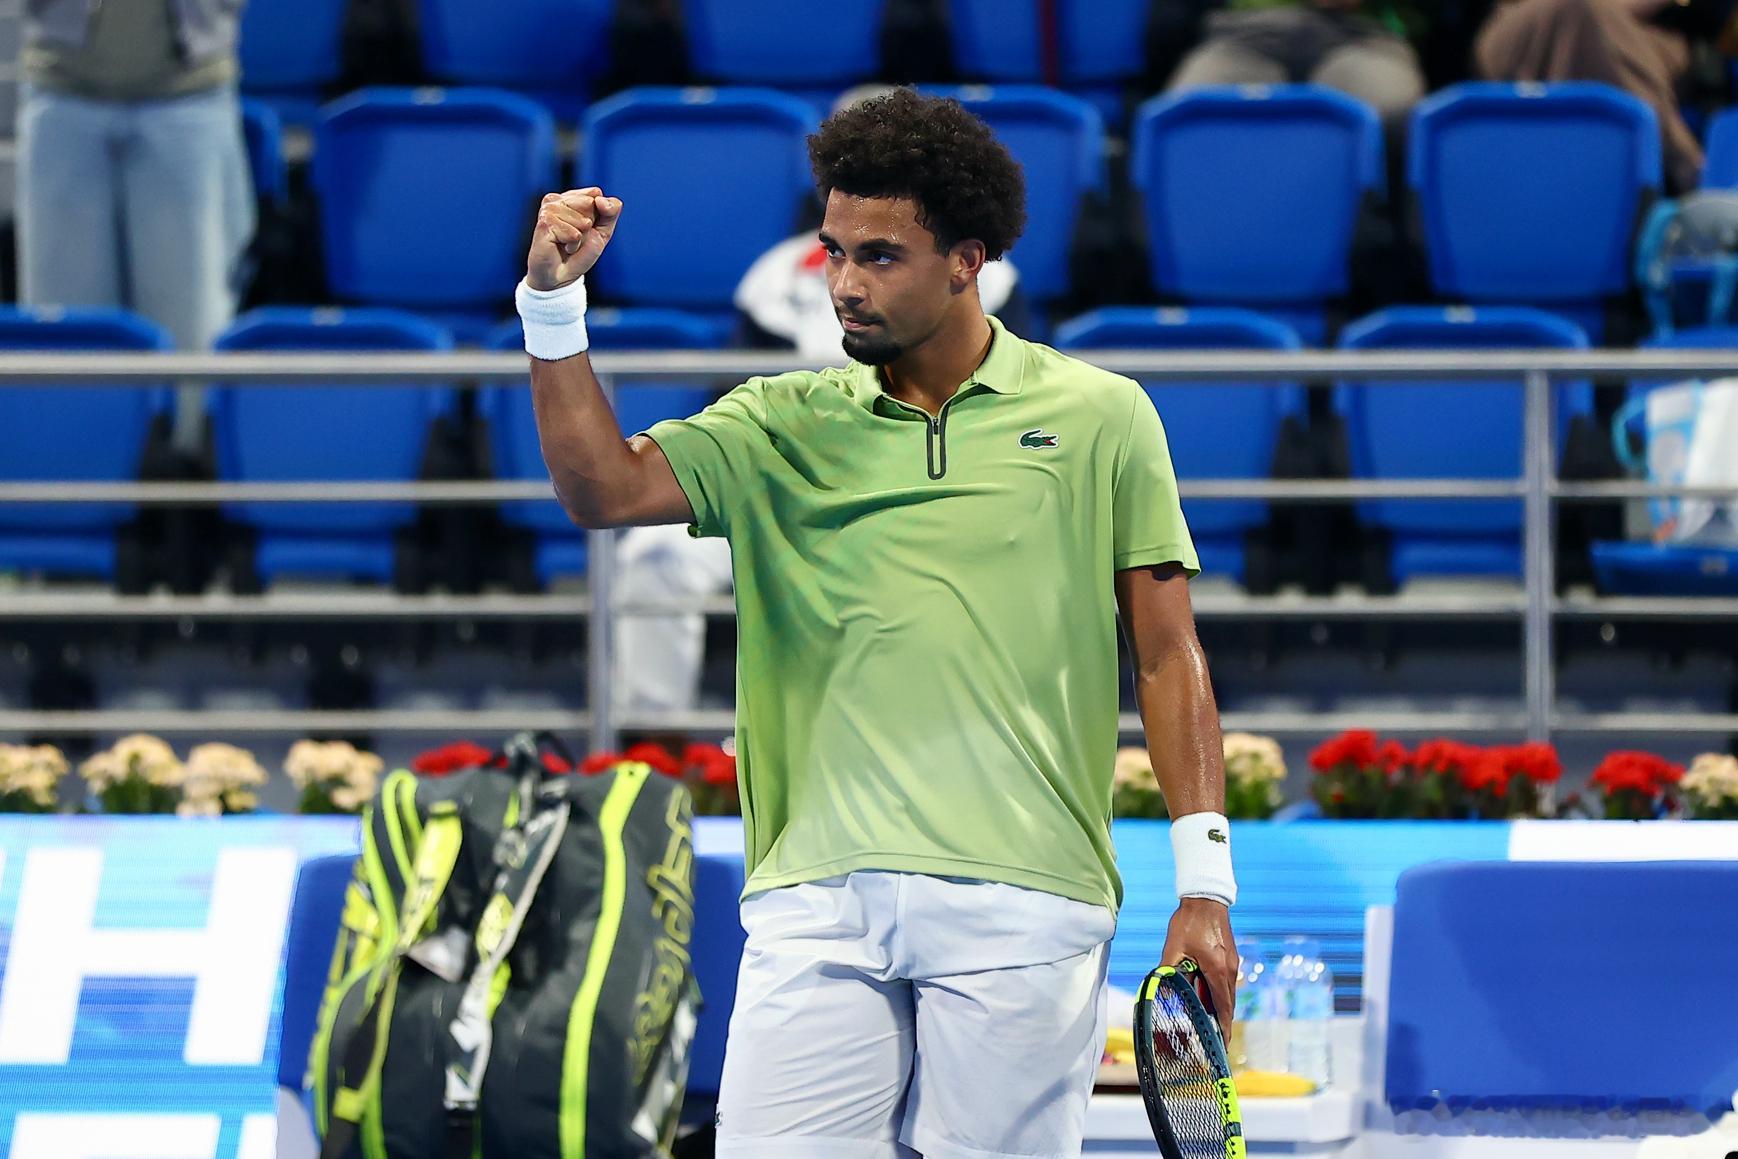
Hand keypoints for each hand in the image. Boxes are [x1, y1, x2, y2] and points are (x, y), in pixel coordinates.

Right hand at [526, 187, 623, 290]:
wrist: (561, 276)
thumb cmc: (580, 252)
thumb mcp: (604, 230)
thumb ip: (611, 211)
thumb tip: (599, 199)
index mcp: (572, 197)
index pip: (596, 194)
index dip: (599, 215)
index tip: (588, 228)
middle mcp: (558, 199)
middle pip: (590, 204)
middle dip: (589, 226)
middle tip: (576, 237)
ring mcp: (549, 209)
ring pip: (581, 220)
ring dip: (580, 238)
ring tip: (568, 243)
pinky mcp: (544, 223)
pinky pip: (573, 233)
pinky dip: (572, 244)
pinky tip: (561, 246)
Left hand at [1160, 897, 1236, 1041]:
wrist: (1206, 899)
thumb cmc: (1189, 921)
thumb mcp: (1173, 946)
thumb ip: (1168, 968)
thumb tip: (1159, 986)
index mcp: (1216, 970)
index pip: (1223, 1007)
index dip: (1223, 1028)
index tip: (1222, 1046)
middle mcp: (1228, 970)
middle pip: (1228, 1005)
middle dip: (1223, 1024)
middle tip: (1216, 1043)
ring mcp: (1231, 963)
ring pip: (1228, 994)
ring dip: (1221, 1010)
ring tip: (1212, 1026)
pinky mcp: (1230, 958)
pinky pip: (1226, 983)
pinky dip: (1220, 996)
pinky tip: (1208, 999)